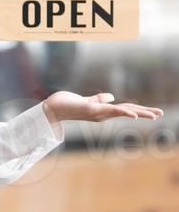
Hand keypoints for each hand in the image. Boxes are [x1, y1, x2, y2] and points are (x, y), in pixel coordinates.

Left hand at [43, 91, 163, 125]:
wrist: (51, 108)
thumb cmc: (67, 104)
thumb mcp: (86, 100)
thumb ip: (99, 99)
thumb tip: (111, 96)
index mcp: (103, 111)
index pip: (125, 109)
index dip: (140, 110)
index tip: (155, 112)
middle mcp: (102, 114)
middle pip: (127, 111)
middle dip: (145, 113)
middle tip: (160, 114)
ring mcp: (97, 112)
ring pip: (121, 112)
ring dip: (138, 113)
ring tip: (153, 115)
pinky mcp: (90, 109)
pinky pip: (109, 110)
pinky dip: (122, 112)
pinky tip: (133, 114)